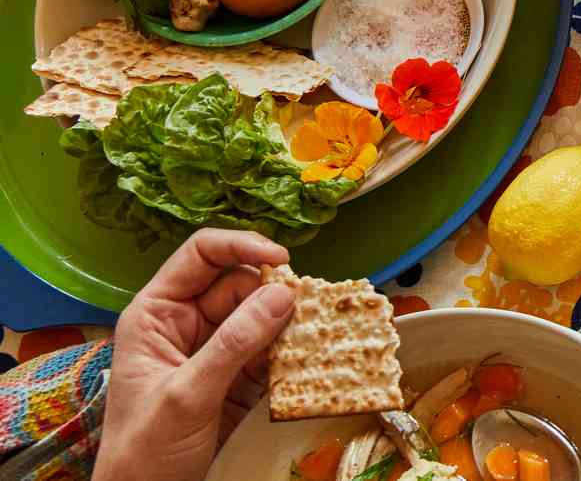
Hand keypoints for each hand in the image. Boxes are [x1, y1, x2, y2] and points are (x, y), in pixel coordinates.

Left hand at [94, 230, 295, 480]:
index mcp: (157, 315)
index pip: (201, 256)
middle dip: (275, 293)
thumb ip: (233, 344)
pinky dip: (294, 354)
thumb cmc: (144, 451)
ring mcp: (215, 352)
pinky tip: (311, 359)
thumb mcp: (186, 395)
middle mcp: (187, 325)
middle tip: (309, 308)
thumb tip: (281, 295)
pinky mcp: (239, 379)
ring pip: (263, 318)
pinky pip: (273, 352)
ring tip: (317, 333)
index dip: (241, 247)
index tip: (282, 259)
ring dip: (290, 325)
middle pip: (241, 286)